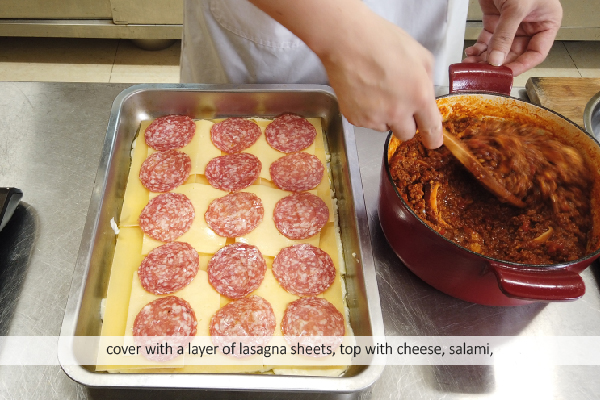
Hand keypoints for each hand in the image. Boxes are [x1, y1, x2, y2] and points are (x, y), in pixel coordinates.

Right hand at [319, 10, 441, 147]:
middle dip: (405, 123)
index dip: (432, 137)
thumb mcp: (419, 54)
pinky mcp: (355, 118)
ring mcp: (374, 118)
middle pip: (406, 135)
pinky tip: (363, 92)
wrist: (347, 41)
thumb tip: (425, 92)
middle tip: (398, 105)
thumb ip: (427, 79)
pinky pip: (366, 122)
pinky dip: (366, 112)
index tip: (432, 141)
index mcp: (419, 96)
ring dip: (385, 117)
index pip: (431, 129)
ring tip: (376, 91)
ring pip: (384, 127)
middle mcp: (398, 113)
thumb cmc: (383, 41)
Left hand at [463, 0, 561, 75]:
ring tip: (473, 65)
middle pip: (514, 54)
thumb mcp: (516, 8)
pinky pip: (487, 41)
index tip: (505, 74)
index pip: (536, 53)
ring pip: (498, 50)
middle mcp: (529, 26)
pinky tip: (471, 54)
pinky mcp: (494, 21)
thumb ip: (505, 35)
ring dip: (484, 59)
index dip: (521, 66)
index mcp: (546, 23)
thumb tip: (496, 59)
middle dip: (497, 64)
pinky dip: (478, 49)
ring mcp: (511, 24)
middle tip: (484, 73)